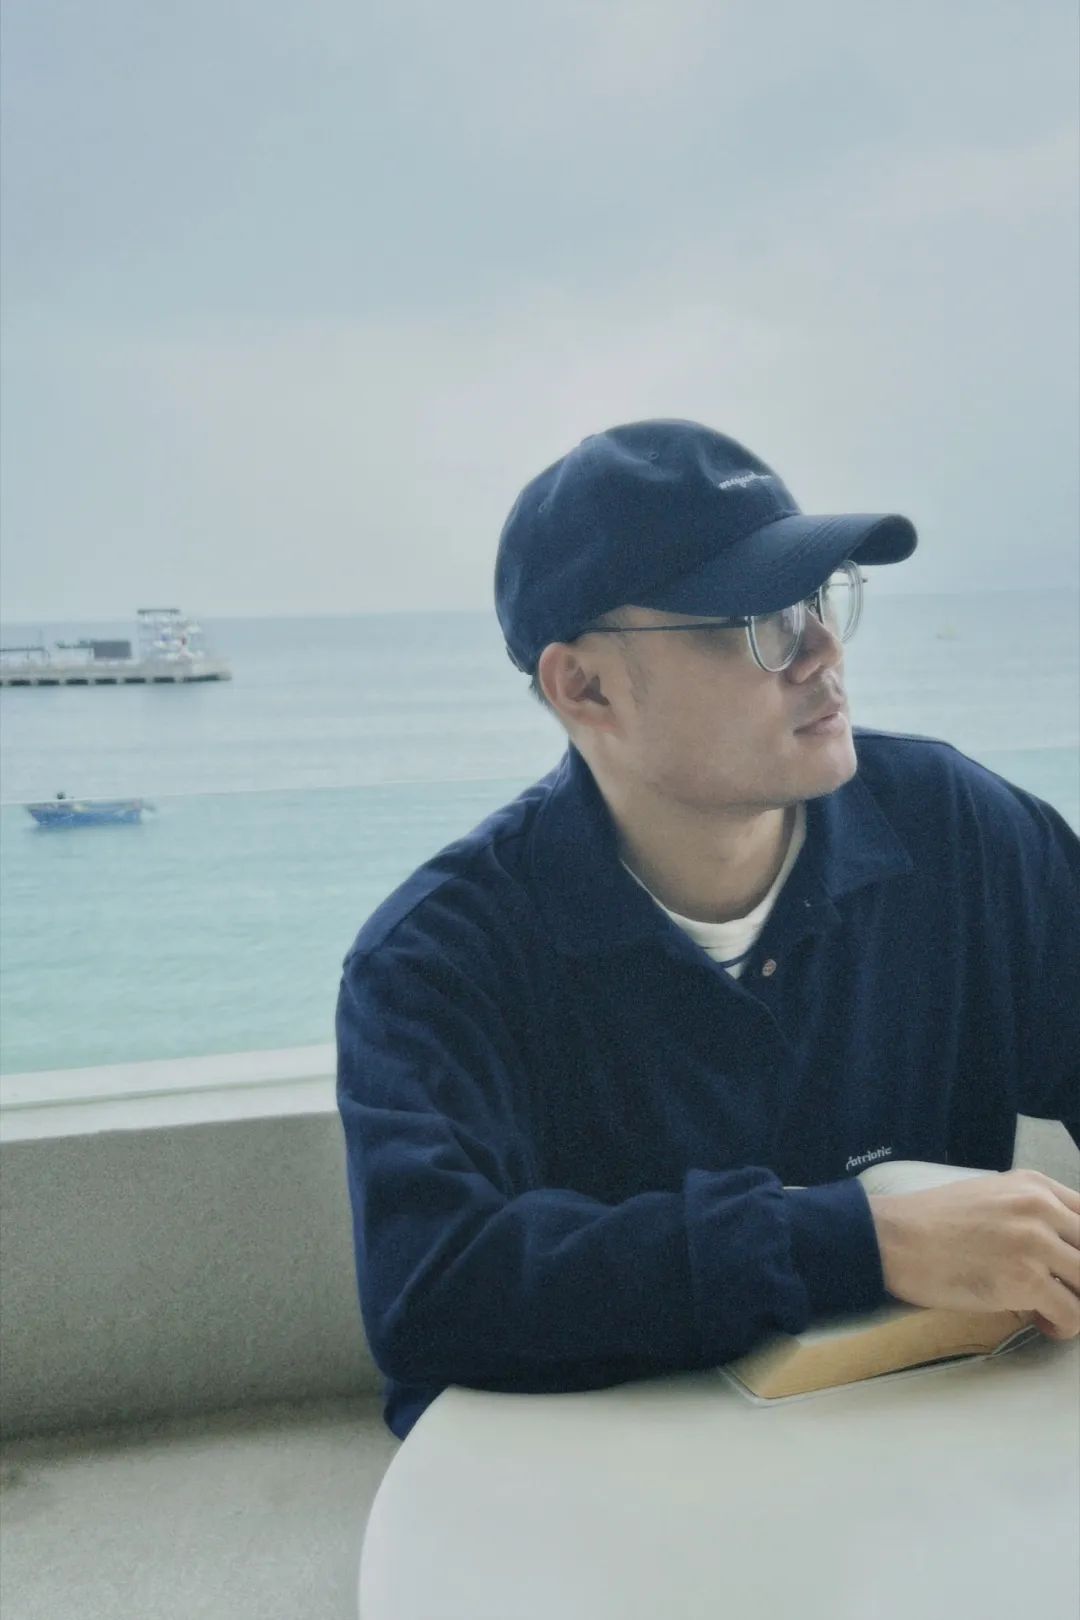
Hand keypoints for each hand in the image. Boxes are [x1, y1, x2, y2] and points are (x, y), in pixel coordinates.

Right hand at [868, 1169, 1079, 1338]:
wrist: (894, 1238)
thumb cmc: (931, 1220)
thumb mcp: (989, 1194)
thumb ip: (1028, 1210)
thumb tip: (1058, 1244)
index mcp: (1034, 1185)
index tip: (1072, 1269)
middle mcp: (1041, 1207)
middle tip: (1064, 1291)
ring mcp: (1036, 1243)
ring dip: (1076, 1304)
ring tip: (1052, 1310)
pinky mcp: (1026, 1280)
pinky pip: (1071, 1314)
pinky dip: (1063, 1326)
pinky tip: (1042, 1323)